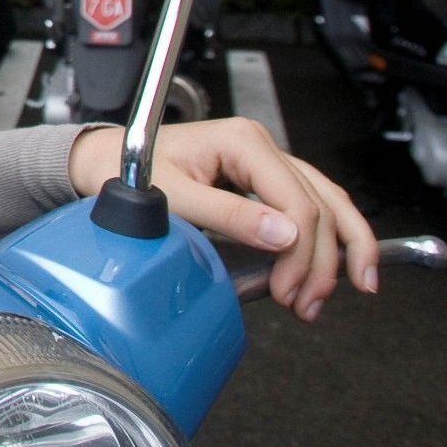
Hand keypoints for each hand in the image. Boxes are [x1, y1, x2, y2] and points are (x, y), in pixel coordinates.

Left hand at [68, 118, 378, 320]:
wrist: (107, 161)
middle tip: (307, 304)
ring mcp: (265, 160)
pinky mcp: (263, 179)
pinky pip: (312, 205)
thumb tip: (284, 237)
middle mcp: (261, 146)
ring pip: (328, 203)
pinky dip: (328, 238)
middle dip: (321, 262)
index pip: (297, 203)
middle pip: (318, 207)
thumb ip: (227, 215)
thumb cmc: (129, 171)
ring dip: (339, 251)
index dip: (302, 253)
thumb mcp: (173, 196)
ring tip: (334, 293)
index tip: (289, 290)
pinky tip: (336, 266)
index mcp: (242, 142)